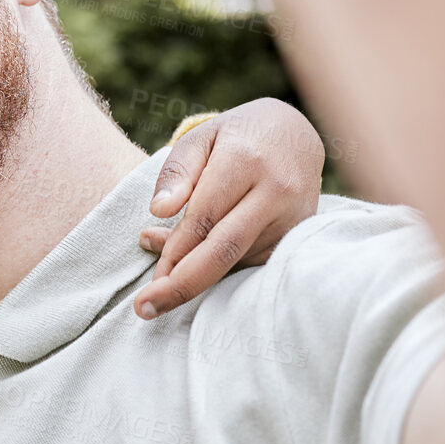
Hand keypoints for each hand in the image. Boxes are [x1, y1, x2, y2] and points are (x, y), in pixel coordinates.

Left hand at [134, 98, 323, 317]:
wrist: (295, 134)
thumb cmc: (236, 136)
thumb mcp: (200, 139)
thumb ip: (177, 172)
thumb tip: (158, 211)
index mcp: (245, 161)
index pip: (203, 217)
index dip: (173, 252)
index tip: (147, 283)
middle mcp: (275, 191)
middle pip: (225, 249)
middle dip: (183, 284)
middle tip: (146, 309)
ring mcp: (293, 216)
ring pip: (238, 259)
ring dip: (197, 274)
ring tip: (163, 272)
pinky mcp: (299, 234)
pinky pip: (254, 262)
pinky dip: (221, 270)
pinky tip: (196, 264)